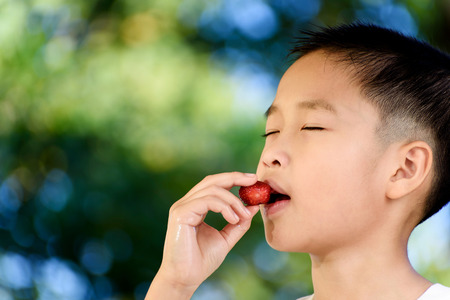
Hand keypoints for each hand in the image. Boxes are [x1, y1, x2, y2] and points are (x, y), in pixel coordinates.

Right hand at [146, 172, 259, 298]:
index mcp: (194, 206)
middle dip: (234, 177)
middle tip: (253, 180)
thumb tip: (253, 207)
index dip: (233, 178)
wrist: (185, 278)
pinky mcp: (180, 213)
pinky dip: (224, 207)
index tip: (252, 180)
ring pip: (212, 190)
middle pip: (212, 180)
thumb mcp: (225, 238)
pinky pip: (207, 200)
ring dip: (233, 201)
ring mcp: (181, 207)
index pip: (214, 184)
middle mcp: (186, 203)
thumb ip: (238, 223)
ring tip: (243, 216)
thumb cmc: (201, 261)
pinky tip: (232, 219)